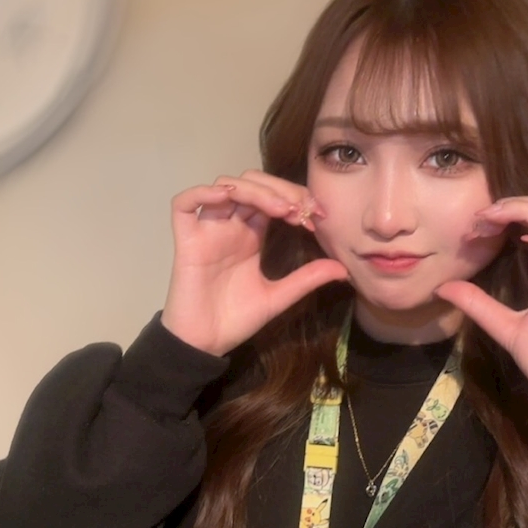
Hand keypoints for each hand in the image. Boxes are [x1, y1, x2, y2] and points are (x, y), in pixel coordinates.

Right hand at [161, 170, 348, 355]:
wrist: (207, 343)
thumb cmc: (236, 319)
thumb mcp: (280, 297)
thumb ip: (307, 279)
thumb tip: (343, 270)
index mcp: (250, 235)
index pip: (271, 198)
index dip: (294, 197)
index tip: (317, 214)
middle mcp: (229, 226)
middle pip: (251, 184)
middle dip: (279, 189)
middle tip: (301, 209)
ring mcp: (207, 231)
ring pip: (224, 187)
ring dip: (254, 190)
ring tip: (279, 209)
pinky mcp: (186, 241)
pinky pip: (184, 204)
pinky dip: (202, 193)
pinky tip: (228, 197)